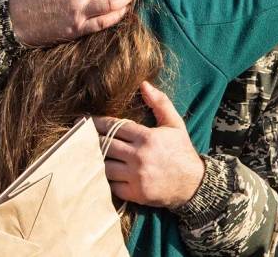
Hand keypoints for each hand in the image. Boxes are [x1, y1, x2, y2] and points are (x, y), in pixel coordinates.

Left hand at [94, 82, 204, 209]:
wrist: (194, 184)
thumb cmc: (182, 151)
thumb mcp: (175, 124)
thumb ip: (160, 102)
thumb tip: (144, 84)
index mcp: (147, 137)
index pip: (114, 126)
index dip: (99, 123)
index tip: (89, 122)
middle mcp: (139, 156)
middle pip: (105, 145)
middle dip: (93, 141)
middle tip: (84, 138)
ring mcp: (136, 176)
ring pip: (105, 166)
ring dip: (97, 160)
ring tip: (90, 155)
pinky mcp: (135, 193)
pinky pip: (112, 185)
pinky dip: (106, 180)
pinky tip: (104, 173)